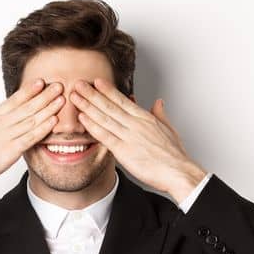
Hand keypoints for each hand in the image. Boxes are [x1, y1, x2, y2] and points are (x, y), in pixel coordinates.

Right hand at [0, 78, 64, 195]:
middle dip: (44, 96)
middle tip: (59, 85)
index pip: (14, 100)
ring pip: (31, 120)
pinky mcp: (10, 151)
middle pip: (27, 106)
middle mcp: (1, 123)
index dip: (29, 90)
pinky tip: (54, 122)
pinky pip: (30, 138)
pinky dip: (42, 129)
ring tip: (62, 100)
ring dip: (48, 109)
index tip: (42, 81)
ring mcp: (6, 136)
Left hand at [69, 78, 207, 201]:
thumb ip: (161, 114)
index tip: (97, 81)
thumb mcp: (170, 129)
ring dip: (88, 106)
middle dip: (92, 94)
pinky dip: (93, 126)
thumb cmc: (175, 155)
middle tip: (78, 83)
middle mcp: (136, 125)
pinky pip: (105, 136)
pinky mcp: (124, 151)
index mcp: (146, 118)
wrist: (178, 172)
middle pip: (110, 106)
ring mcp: (129, 137)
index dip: (108, 90)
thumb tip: (158, 102)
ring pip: (104, 118)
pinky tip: (83, 118)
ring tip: (75, 97)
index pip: (123, 100)